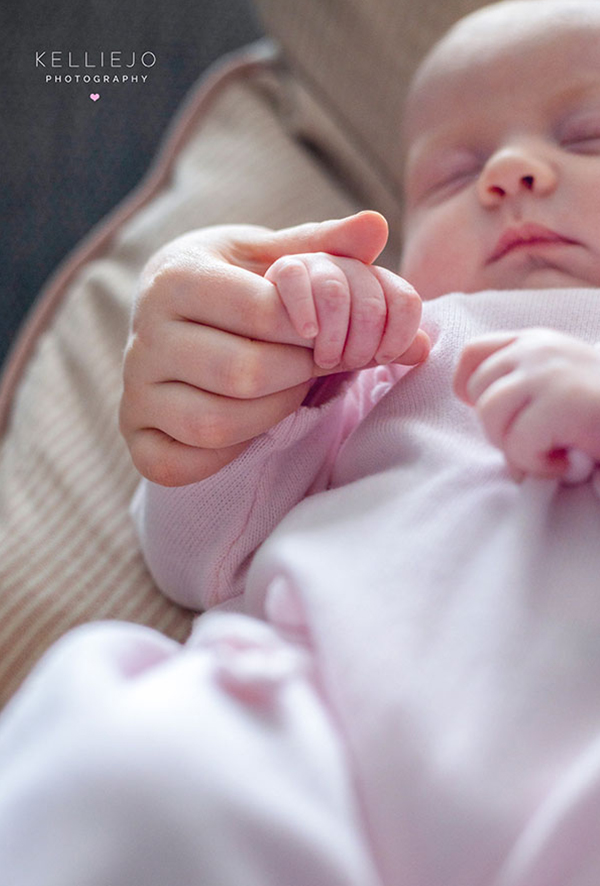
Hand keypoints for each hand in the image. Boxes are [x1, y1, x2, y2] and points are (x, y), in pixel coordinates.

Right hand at [120, 211, 427, 486]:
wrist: (172, 315)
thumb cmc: (232, 282)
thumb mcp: (269, 253)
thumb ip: (322, 244)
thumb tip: (376, 225)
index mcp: (175, 277)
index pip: (261, 313)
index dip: (312, 329)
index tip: (327, 331)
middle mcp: (144, 335)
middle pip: (241, 374)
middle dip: (296, 374)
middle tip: (313, 363)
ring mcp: (135, 388)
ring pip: (214, 424)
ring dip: (270, 414)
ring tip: (287, 389)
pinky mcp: (134, 432)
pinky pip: (178, 463)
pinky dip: (225, 455)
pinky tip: (248, 423)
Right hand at [265, 252, 427, 369]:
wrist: (271, 328)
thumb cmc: (317, 342)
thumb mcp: (355, 346)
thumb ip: (387, 342)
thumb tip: (423, 349)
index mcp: (375, 283)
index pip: (405, 300)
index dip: (400, 333)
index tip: (382, 357)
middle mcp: (350, 267)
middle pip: (371, 302)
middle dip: (363, 342)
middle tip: (344, 363)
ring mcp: (316, 264)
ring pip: (336, 292)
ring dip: (333, 334)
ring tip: (323, 358)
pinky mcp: (282, 268)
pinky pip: (297, 279)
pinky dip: (304, 311)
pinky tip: (306, 334)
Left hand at [453, 328, 599, 479]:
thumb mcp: (562, 384)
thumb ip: (524, 388)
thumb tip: (485, 421)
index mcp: (536, 342)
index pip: (473, 354)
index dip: (470, 388)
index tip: (498, 415)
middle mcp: (538, 349)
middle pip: (478, 393)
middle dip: (499, 430)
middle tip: (539, 444)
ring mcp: (548, 372)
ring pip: (490, 416)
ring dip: (516, 448)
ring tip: (552, 453)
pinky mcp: (561, 401)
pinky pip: (518, 443)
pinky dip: (538, 464)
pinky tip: (567, 463)